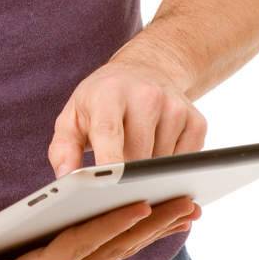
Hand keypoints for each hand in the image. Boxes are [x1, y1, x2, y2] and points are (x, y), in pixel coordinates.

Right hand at [0, 194, 201, 259]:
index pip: (77, 247)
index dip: (108, 226)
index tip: (140, 204)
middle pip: (111, 249)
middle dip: (150, 226)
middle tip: (189, 202)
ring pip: (117, 253)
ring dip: (154, 232)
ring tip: (189, 210)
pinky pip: (108, 255)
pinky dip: (135, 238)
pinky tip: (158, 223)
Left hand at [47, 50, 207, 175]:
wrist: (144, 70)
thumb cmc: (101, 101)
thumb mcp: (72, 118)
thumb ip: (62, 151)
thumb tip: (66, 181)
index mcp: (109, 94)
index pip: (109, 133)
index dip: (109, 163)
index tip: (106, 189)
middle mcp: (146, 95)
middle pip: (138, 156)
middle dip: (125, 177)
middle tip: (113, 178)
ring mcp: (175, 106)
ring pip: (162, 164)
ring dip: (148, 172)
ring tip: (134, 152)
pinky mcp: (196, 120)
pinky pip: (185, 161)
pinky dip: (169, 166)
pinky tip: (157, 149)